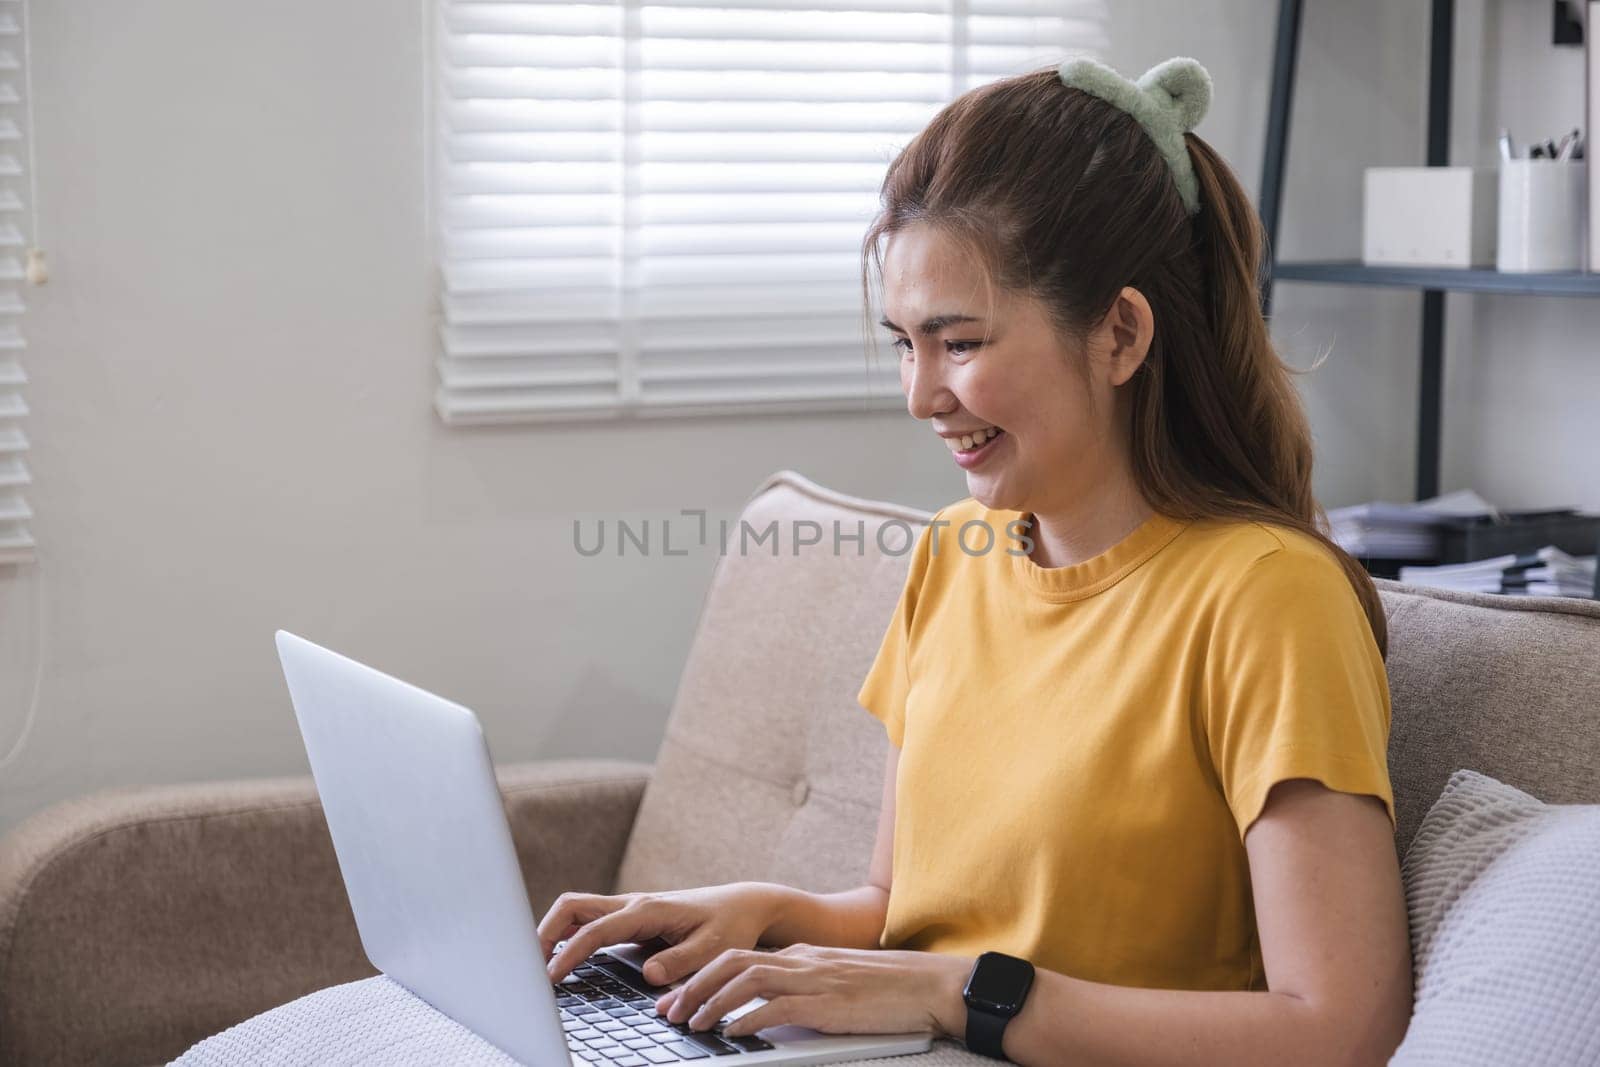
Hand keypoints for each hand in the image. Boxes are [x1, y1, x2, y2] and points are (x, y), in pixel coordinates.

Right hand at [538, 882, 778, 984]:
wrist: (742, 905)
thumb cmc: (730, 926)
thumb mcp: (715, 948)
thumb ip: (681, 961)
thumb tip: (649, 975)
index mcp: (647, 910)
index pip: (595, 931)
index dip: (569, 955)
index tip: (550, 978)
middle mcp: (632, 904)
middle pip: (572, 907)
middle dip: (543, 933)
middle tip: (527, 967)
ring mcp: (628, 908)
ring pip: (576, 911)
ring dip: (552, 933)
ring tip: (536, 966)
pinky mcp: (629, 918)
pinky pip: (588, 921)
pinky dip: (567, 935)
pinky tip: (562, 959)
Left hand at [654, 943, 971, 1040]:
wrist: (930, 986)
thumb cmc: (888, 990)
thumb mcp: (835, 982)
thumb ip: (802, 988)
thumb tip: (764, 1012)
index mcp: (801, 955)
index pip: (738, 957)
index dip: (701, 976)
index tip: (676, 997)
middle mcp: (801, 961)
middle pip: (731, 963)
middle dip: (694, 986)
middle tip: (668, 1011)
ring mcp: (813, 979)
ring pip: (746, 981)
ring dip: (712, 1003)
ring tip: (692, 1024)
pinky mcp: (827, 1003)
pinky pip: (777, 1007)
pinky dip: (747, 1018)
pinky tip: (731, 1033)